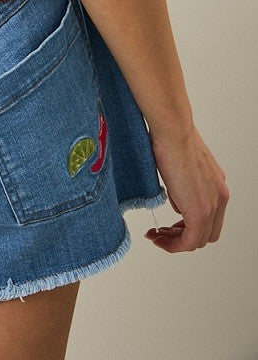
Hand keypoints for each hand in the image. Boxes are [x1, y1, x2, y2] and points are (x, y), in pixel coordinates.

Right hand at [144, 121, 228, 251]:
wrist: (173, 131)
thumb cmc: (172, 138)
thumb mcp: (183, 167)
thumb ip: (185, 187)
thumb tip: (177, 201)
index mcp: (217, 186)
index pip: (209, 219)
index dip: (188, 226)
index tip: (169, 225)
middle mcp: (220, 197)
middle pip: (206, 234)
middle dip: (182, 236)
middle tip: (162, 233)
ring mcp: (212, 205)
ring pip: (199, 240)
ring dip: (176, 242)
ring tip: (157, 236)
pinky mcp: (199, 212)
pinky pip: (189, 242)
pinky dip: (174, 246)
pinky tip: (159, 239)